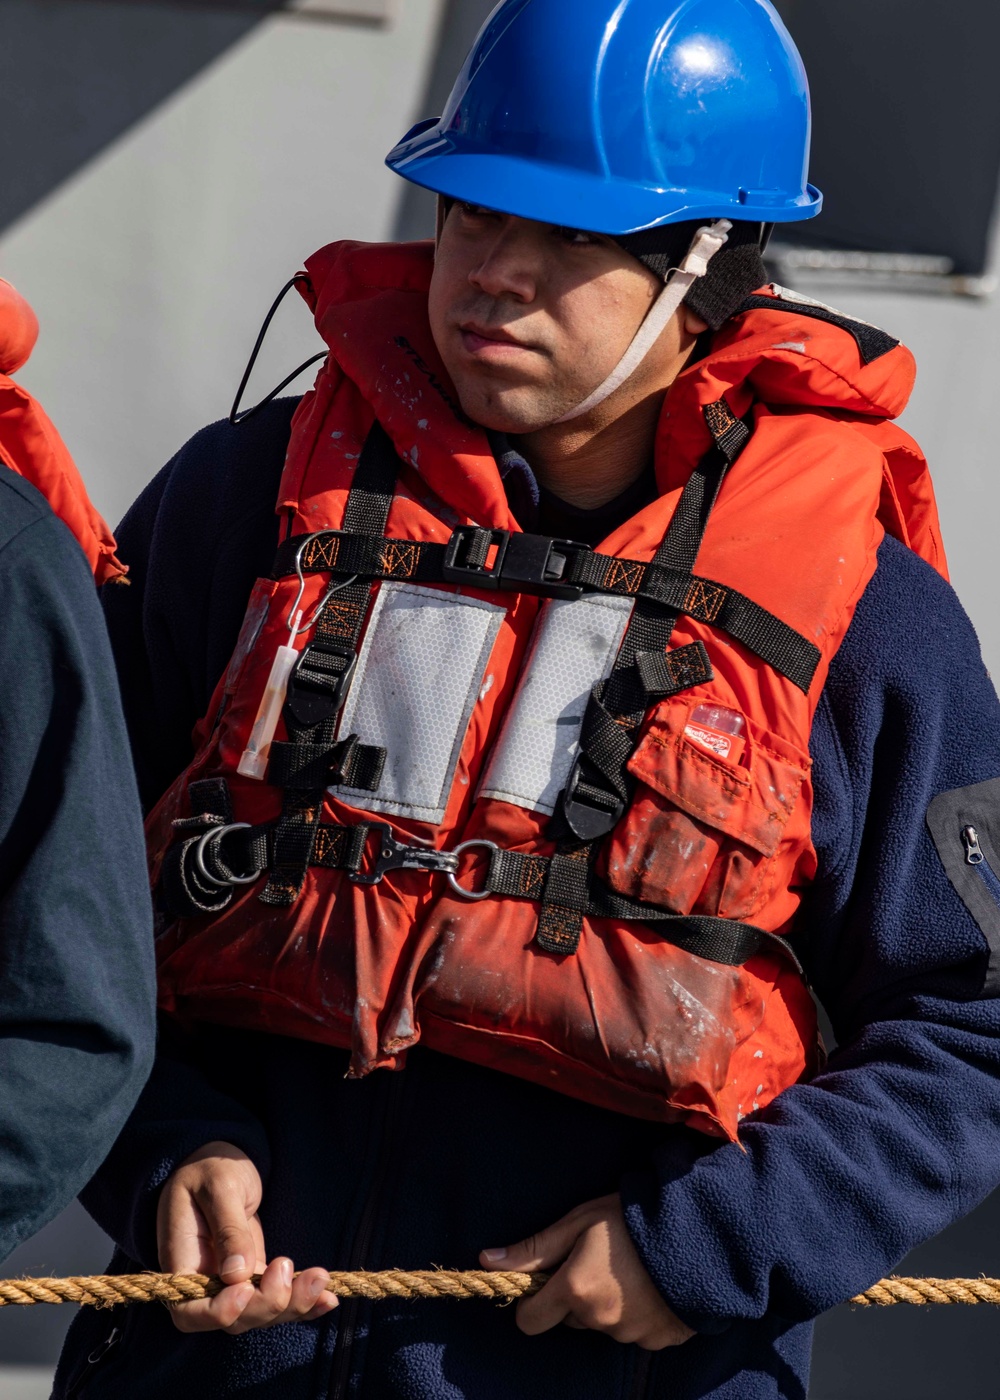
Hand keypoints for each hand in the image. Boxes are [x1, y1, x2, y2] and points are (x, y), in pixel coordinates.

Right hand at [156, 1140, 336, 1333]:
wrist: (219, 1165)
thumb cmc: (210, 1169)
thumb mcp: (218, 1188)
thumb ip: (227, 1228)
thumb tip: (237, 1274)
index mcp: (181, 1265)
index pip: (192, 1312)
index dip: (220, 1311)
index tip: (246, 1289)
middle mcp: (204, 1285)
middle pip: (235, 1318)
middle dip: (268, 1303)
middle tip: (288, 1266)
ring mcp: (230, 1285)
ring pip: (261, 1314)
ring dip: (294, 1304)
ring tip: (320, 1280)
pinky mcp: (254, 1278)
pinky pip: (276, 1299)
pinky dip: (303, 1302)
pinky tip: (328, 1298)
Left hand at [480, 1193, 693, 1349]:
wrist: (700, 1231)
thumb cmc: (633, 1218)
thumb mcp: (578, 1222)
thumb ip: (533, 1249)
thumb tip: (486, 1260)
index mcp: (575, 1291)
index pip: (529, 1320)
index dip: (533, 1301)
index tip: (548, 1279)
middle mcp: (599, 1320)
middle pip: (568, 1318)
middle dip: (574, 1296)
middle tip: (598, 1261)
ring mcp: (630, 1335)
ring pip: (600, 1324)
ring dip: (606, 1304)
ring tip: (630, 1268)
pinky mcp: (657, 1341)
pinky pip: (633, 1332)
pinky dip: (636, 1313)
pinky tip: (650, 1285)